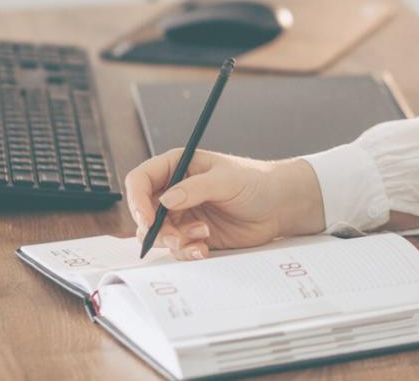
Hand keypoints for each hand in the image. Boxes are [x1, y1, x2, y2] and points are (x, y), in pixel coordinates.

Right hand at [125, 149, 324, 259]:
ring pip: (158, 234)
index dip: (137, 200)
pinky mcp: (194, 235)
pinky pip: (178, 248)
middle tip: (176, 236)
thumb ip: (195, 189)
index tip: (149, 218)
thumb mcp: (226, 180)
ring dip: (174, 241)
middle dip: (156, 229)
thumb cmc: (257, 181)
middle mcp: (176, 190)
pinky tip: (204, 249)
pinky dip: (187, 251)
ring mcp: (184, 214)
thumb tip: (165, 200)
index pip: (141, 180)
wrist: (281, 206)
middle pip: (145, 212)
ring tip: (201, 236)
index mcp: (178, 166)